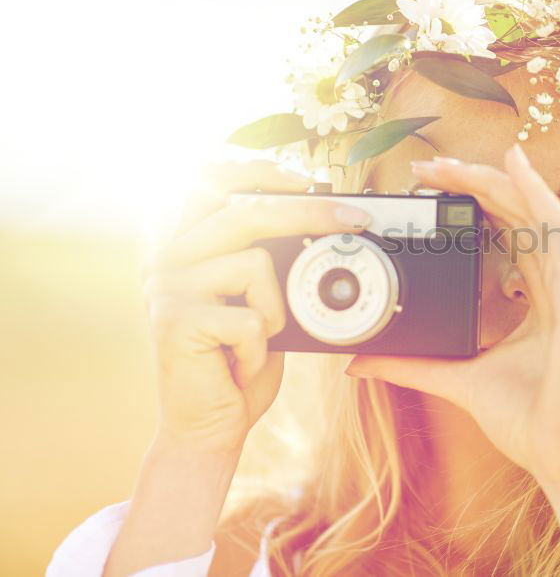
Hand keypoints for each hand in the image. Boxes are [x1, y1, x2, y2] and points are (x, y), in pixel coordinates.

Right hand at [141, 160, 369, 455]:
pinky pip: (252, 317)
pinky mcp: (175, 322)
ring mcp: (167, 286)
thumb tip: (325, 221)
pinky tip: (239, 364)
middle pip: (245, 210)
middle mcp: (167, 256)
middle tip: (356, 218)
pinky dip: (262, 348)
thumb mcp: (258, 300)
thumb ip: (268, 260)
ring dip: (277, 310)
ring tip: (255, 339)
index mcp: (183, 243)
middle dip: (310, 211)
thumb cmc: (239, 360)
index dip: (258, 169)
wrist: (209, 426)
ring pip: (255, 264)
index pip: (209, 180)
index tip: (306, 177)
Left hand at [345, 144, 559, 486]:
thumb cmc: (531, 420)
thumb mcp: (459, 377)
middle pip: (520, 214)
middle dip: (474, 184)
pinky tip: (514, 166)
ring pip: (537, 212)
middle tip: (426, 167)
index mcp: (544, 297)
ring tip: (451, 164)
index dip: (475, 204)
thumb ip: (414, 363)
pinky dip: (538, 194)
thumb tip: (361, 362)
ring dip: (494, 181)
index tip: (428, 189)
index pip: (510, 233)